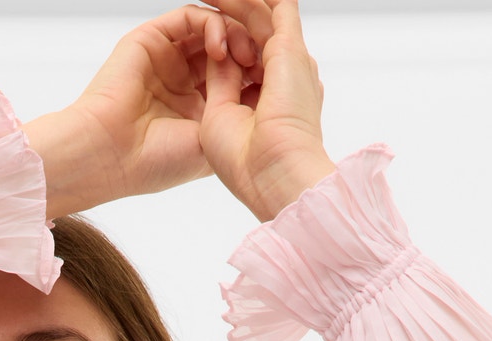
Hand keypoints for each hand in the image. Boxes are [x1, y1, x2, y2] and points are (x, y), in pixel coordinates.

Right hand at [24, 4, 271, 219]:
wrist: (112, 159)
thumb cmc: (156, 162)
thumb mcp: (212, 136)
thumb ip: (237, 106)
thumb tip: (270, 86)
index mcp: (197, 106)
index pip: (237, 74)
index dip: (260, 72)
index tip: (278, 81)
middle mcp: (183, 79)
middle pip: (228, 47)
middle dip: (252, 49)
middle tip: (268, 60)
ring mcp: (168, 58)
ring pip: (212, 28)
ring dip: (236, 35)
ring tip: (246, 56)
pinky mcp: (151, 40)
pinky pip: (190, 17)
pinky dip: (212, 24)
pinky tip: (221, 47)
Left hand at [198, 0, 335, 220]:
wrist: (271, 172)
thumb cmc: (242, 162)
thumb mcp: (218, 115)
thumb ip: (220, 80)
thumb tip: (218, 53)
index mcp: (264, 102)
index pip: (241, 62)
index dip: (221, 46)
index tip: (200, 42)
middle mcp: (280, 80)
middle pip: (251, 35)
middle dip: (228, 16)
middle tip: (207, 2)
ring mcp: (288, 63)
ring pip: (261, 17)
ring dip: (236, 2)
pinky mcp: (291, 48)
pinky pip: (275, 6)